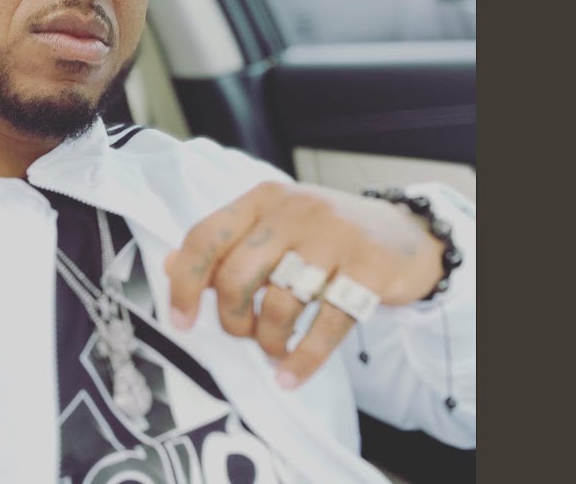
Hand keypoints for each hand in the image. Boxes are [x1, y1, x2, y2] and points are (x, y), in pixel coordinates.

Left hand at [163, 181, 443, 388]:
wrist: (405, 236)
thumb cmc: (325, 238)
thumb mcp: (274, 228)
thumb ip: (225, 245)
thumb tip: (169, 266)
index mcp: (263, 199)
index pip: (205, 237)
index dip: (185, 284)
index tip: (181, 321)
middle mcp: (295, 211)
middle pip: (236, 277)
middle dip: (231, 319)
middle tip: (242, 333)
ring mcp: (334, 238)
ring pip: (279, 304)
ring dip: (269, 340)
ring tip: (273, 347)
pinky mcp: (368, 269)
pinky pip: (326, 326)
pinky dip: (302, 361)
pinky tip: (289, 377)